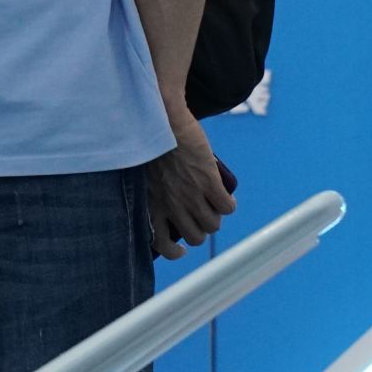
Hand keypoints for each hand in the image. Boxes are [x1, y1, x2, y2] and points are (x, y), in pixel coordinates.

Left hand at [147, 115, 238, 257]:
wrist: (161, 119)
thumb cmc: (148, 142)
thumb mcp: (142, 174)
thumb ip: (151, 191)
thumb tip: (161, 199)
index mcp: (151, 204)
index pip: (161, 244)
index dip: (174, 252)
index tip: (181, 250)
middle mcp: (170, 205)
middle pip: (194, 237)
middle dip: (200, 230)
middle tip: (200, 216)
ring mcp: (190, 195)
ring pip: (212, 225)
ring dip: (216, 218)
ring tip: (214, 206)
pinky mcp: (208, 182)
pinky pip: (227, 207)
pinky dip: (229, 206)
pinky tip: (227, 199)